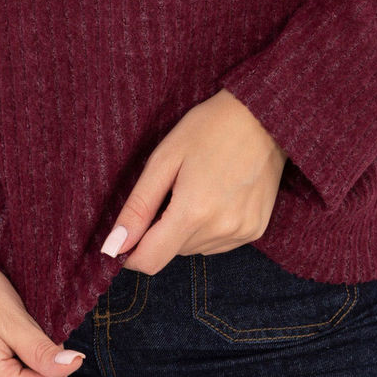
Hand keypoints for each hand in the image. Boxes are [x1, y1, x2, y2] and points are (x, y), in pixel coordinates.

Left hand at [101, 89, 287, 273]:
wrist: (262, 115)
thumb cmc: (209, 128)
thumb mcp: (165, 158)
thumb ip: (138, 206)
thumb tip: (114, 246)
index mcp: (193, 212)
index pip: (150, 261)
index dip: (130, 253)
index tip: (124, 236)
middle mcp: (220, 230)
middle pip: (172, 252)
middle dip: (160, 229)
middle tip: (171, 188)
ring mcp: (242, 232)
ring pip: (194, 248)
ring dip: (185, 229)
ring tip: (197, 187)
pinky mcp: (256, 230)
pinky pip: (218, 243)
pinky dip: (208, 227)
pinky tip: (216, 195)